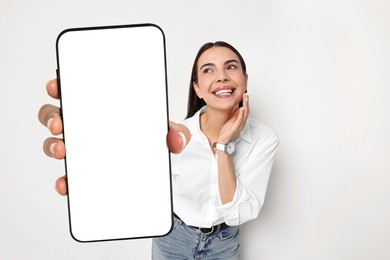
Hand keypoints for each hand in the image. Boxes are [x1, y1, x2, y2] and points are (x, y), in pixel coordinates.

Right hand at [38, 79, 189, 195]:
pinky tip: (67, 183)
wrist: (153, 168)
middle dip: (52, 117)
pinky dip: (64, 179)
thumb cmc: (150, 140)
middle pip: (57, 116)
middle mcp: (86, 127)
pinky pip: (68, 175)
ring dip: (53, 146)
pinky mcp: (83, 173)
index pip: (76, 93)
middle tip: (60, 123)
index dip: (61, 87)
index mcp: (101, 109)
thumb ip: (175, 133)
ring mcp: (82, 150)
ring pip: (55, 143)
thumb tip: (177, 139)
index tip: (56, 86)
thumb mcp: (165, 133)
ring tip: (63, 151)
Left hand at [217, 93, 249, 143]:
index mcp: (241, 121)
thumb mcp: (231, 120)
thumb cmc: (227, 131)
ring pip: (244, 114)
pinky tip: (242, 108)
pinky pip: (240, 120)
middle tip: (246, 94)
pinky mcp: (236, 128)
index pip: (245, 110)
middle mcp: (242, 123)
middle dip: (246, 102)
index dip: (246, 102)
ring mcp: (239, 126)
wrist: (223, 141)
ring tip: (245, 98)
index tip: (245, 95)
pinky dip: (241, 114)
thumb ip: (236, 115)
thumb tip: (238, 108)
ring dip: (245, 105)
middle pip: (246, 111)